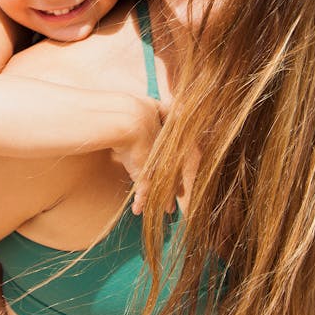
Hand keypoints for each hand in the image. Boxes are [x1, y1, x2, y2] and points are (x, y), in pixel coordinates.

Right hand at [109, 97, 173, 214]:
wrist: (130, 119)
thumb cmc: (139, 110)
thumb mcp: (154, 108)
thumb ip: (165, 109)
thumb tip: (176, 105)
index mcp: (170, 139)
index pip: (180, 156)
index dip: (182, 166)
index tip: (184, 173)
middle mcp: (166, 155)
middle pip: (175, 174)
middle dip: (178, 186)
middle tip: (181, 195)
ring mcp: (155, 166)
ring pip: (164, 186)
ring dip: (165, 199)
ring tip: (168, 209)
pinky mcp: (143, 174)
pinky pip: (143, 192)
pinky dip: (141, 201)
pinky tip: (138, 210)